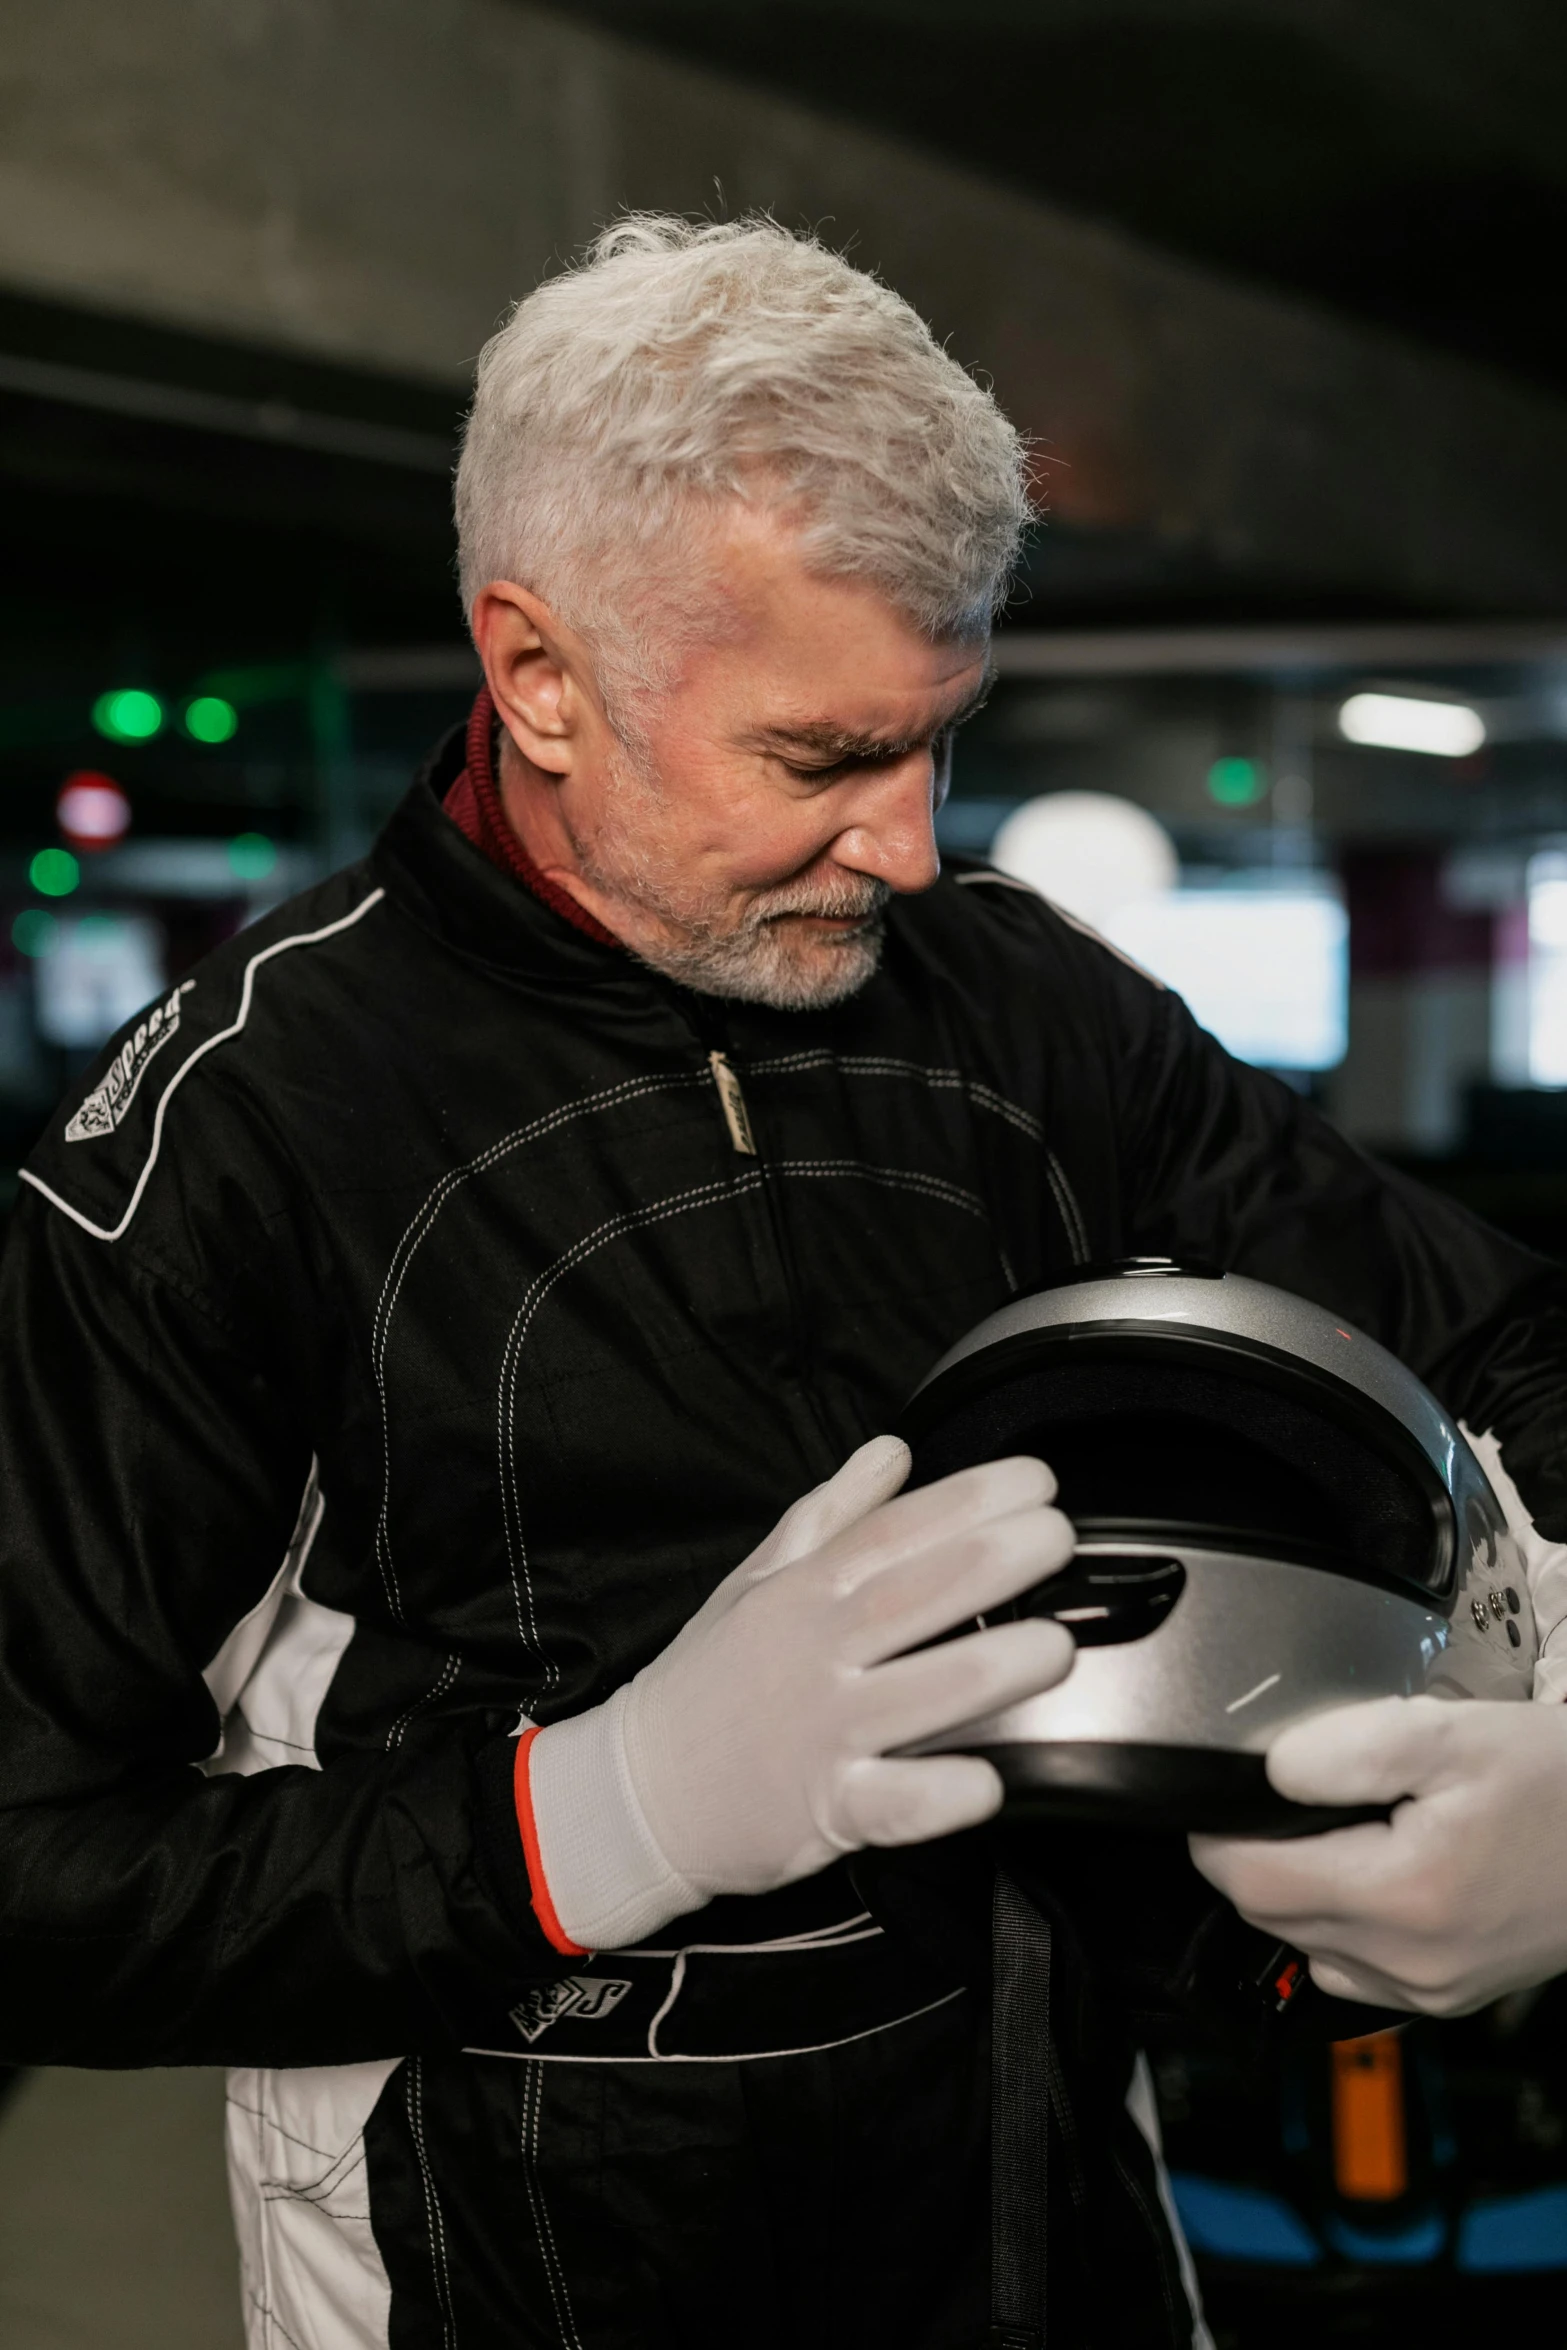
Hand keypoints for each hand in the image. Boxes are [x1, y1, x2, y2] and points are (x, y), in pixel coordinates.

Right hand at [526, 1436, 1074, 1948]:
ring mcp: (821, 1732)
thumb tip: (894, 1451)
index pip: (892, 1532)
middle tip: (1057, 1536)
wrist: (636, 1793)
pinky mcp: (825, 1811)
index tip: (1034, 1481)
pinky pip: (888, 1804)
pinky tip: (987, 1783)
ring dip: (990, 1668)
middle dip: (993, 1562)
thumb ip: (831, 1515)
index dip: (967, 1500)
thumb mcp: (756, 1580)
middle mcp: (815, 1652)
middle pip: (911, 1597)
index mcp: (803, 1591)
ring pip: (917, 1695)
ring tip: (1054, 1646)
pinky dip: (937, 1795)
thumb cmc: (708, 1681)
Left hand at [1191, 1695, 1566, 2014]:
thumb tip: (1270, 1773)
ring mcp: (1431, 1989)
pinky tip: (1371, 1873)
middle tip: (1282, 1798)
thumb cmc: (1559, 1784)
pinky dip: (1339, 1923)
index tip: (1219, 1796)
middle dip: (1253, 1856)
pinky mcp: (1448, 1996)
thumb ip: (1345, 1748)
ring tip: (1334, 1830)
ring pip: (1306, 1945)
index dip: (1217, 1834)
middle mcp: (1412, 1962)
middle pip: (1270, 1916)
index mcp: (1404, 1896)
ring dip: (1295, 1891)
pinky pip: (1353, 1970)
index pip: (1252, 1881)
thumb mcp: (1450, 1734)